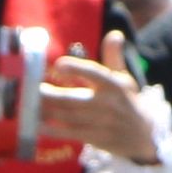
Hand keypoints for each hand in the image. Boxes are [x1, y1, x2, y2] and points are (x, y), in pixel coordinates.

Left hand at [35, 55, 165, 168]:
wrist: (143, 136)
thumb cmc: (127, 101)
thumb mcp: (124, 78)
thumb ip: (114, 56)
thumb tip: (115, 34)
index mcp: (114, 85)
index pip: (94, 74)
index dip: (76, 69)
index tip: (58, 65)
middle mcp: (107, 104)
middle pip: (74, 99)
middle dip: (52, 95)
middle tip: (33, 89)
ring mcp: (101, 123)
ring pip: (68, 116)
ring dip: (47, 111)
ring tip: (28, 104)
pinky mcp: (95, 138)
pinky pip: (70, 133)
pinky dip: (52, 129)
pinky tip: (36, 124)